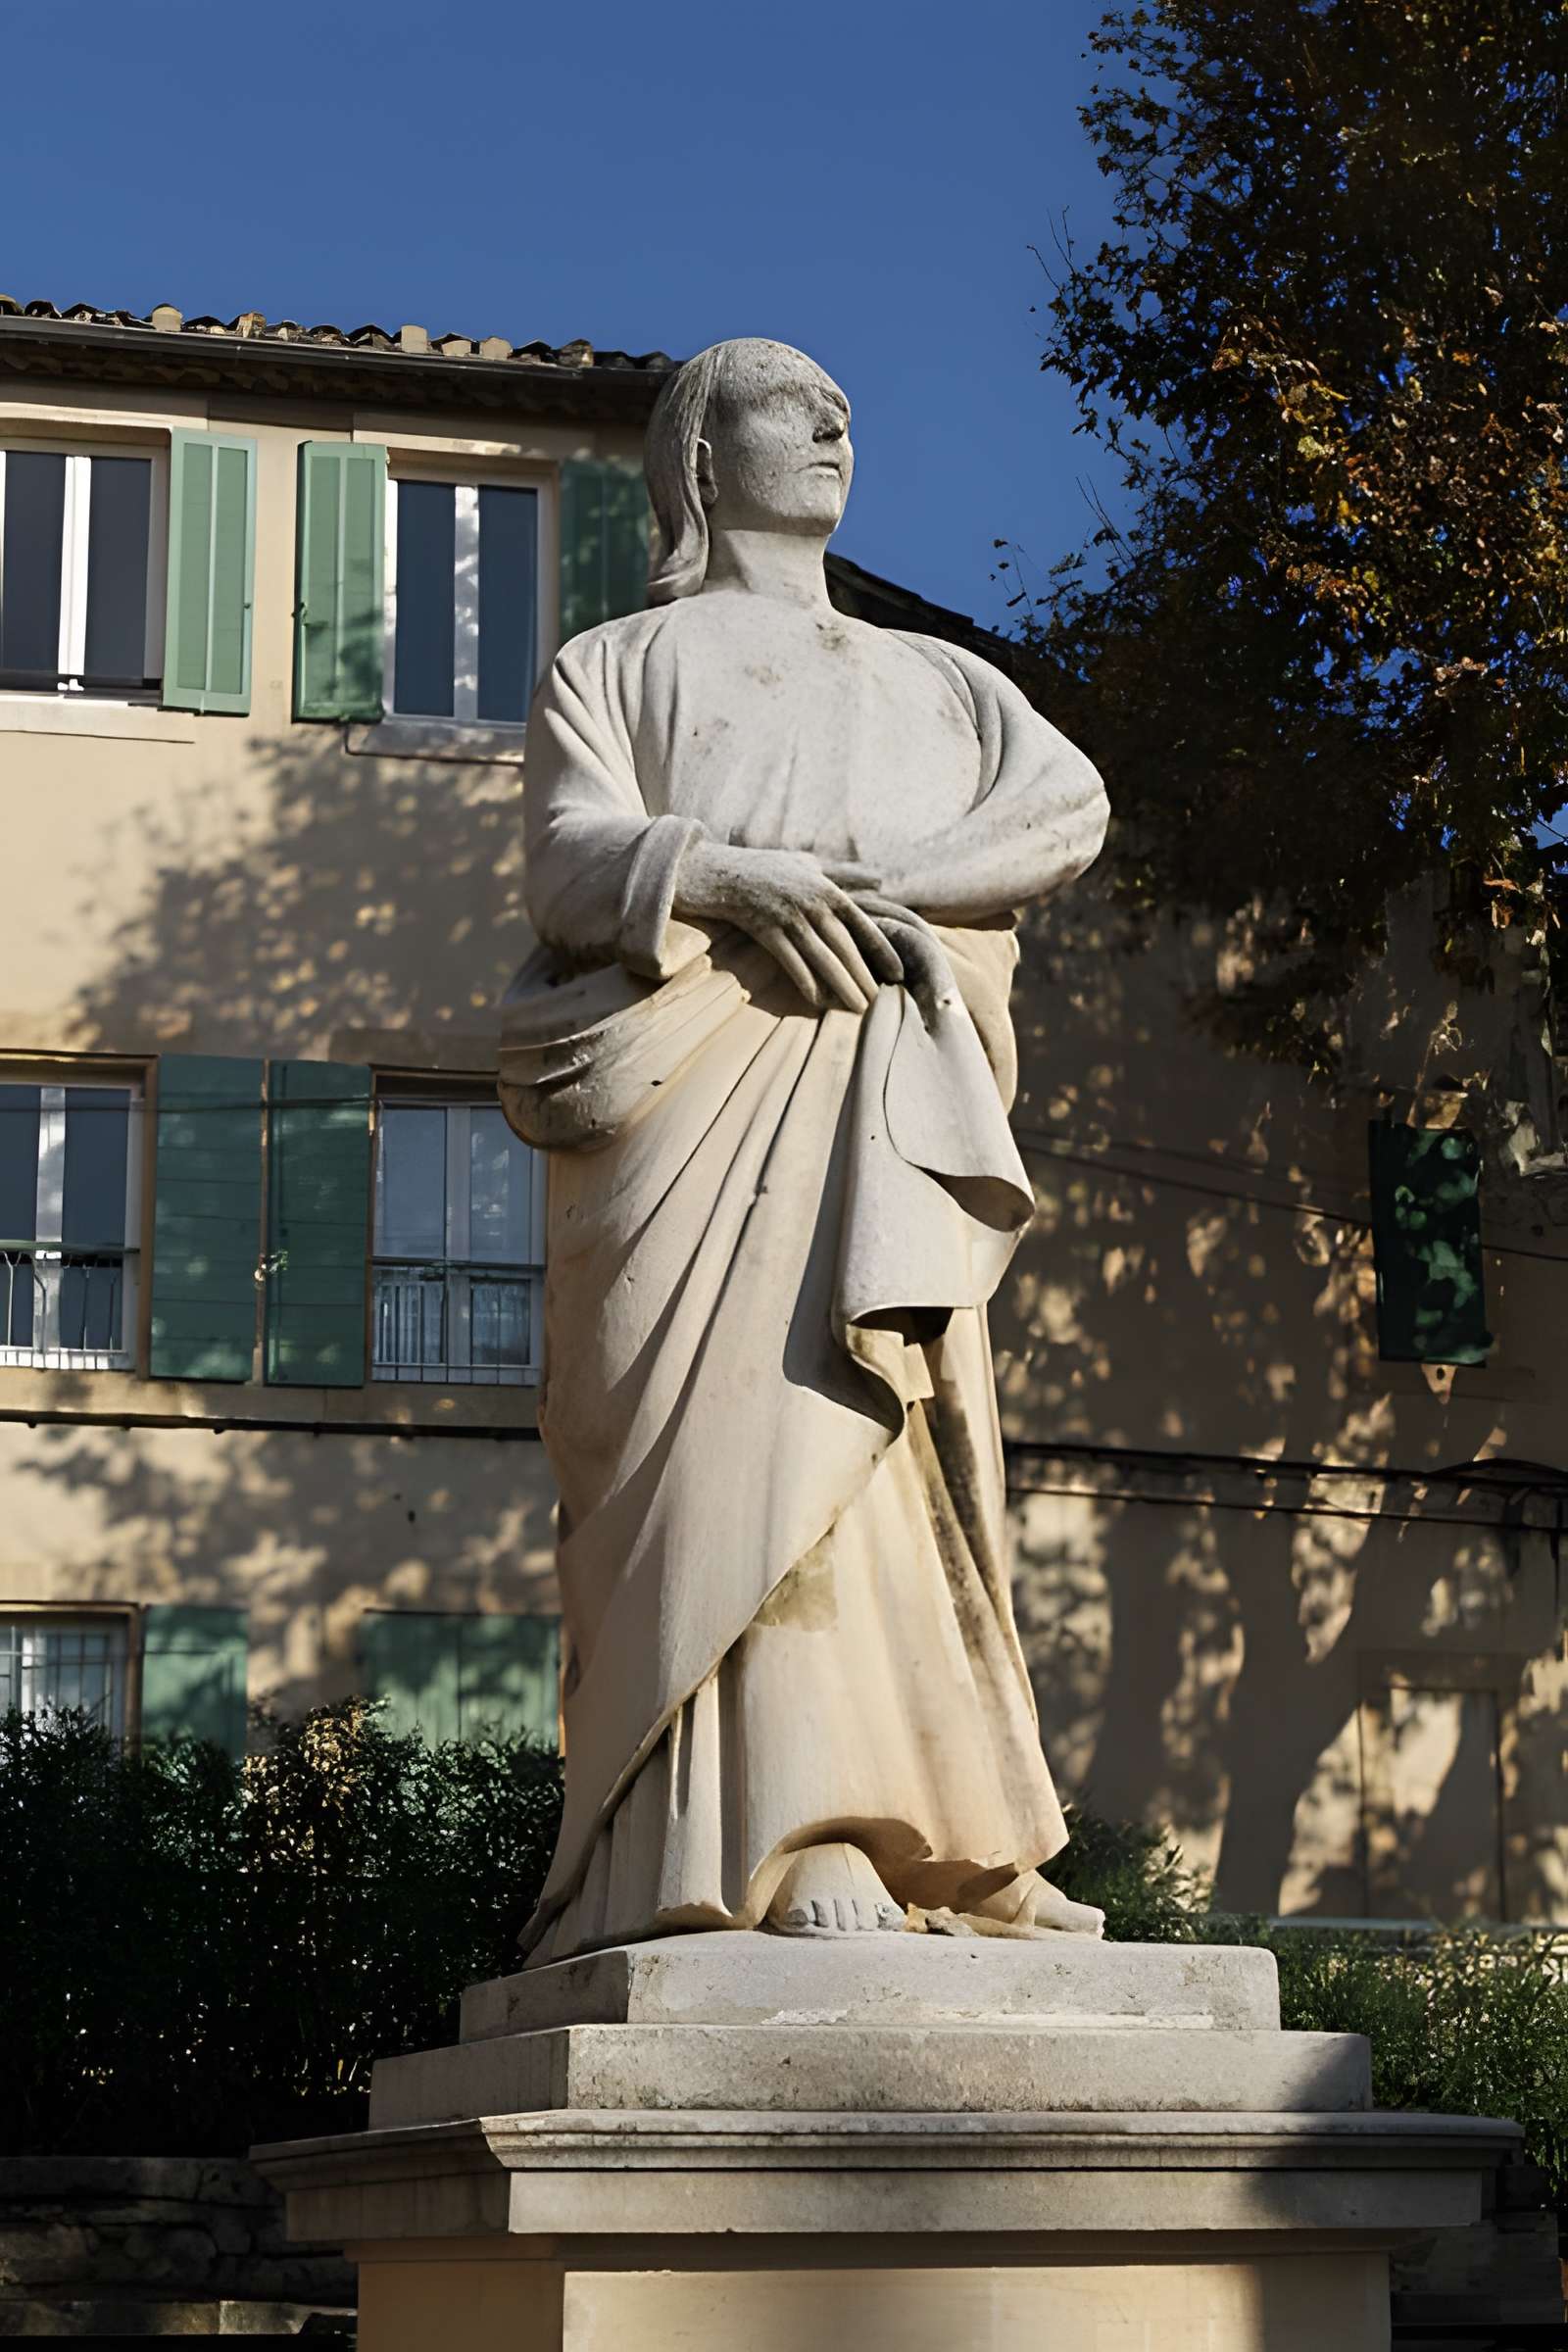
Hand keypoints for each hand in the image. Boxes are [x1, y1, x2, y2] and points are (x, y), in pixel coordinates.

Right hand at [674, 840, 903, 1012]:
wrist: (719, 872)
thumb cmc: (767, 867)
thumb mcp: (809, 863)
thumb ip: (846, 873)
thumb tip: (881, 878)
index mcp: (826, 888)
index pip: (862, 924)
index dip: (881, 950)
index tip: (898, 973)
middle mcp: (812, 903)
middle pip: (844, 946)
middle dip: (863, 976)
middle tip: (879, 1002)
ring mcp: (788, 916)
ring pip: (822, 957)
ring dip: (842, 985)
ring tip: (858, 1008)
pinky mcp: (765, 929)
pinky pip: (790, 961)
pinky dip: (805, 982)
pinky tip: (818, 1002)